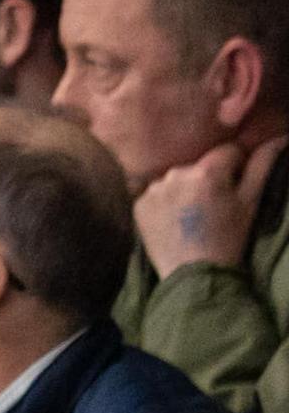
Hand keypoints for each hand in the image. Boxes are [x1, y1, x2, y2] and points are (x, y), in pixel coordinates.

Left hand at [138, 138, 282, 275]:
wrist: (193, 274)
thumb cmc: (228, 237)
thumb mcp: (250, 201)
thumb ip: (262, 165)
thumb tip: (279, 138)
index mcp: (207, 171)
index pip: (227, 151)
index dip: (235, 167)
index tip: (233, 189)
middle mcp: (176, 175)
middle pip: (199, 164)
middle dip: (208, 178)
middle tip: (213, 206)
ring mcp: (153, 190)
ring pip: (177, 178)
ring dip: (185, 189)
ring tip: (193, 214)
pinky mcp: (138, 205)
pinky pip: (157, 192)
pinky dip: (166, 201)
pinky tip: (175, 219)